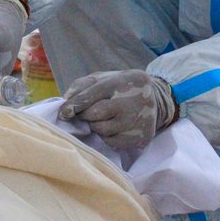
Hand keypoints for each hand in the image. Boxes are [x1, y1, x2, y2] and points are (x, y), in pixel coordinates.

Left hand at [58, 70, 176, 148]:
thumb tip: (66, 100)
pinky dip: (107, 137)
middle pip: (95, 114)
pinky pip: (113, 142)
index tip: (64, 112)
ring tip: (102, 119)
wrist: (155, 98)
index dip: (75, 104)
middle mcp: (132, 101)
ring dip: (96, 126)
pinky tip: (113, 127)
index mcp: (121, 82)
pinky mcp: (142, 136)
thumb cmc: (122, 87)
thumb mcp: (105, 78)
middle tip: (85, 114)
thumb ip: (84, 84)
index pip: (92, 94)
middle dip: (85, 115)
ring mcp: (138, 121)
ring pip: (102, 131)